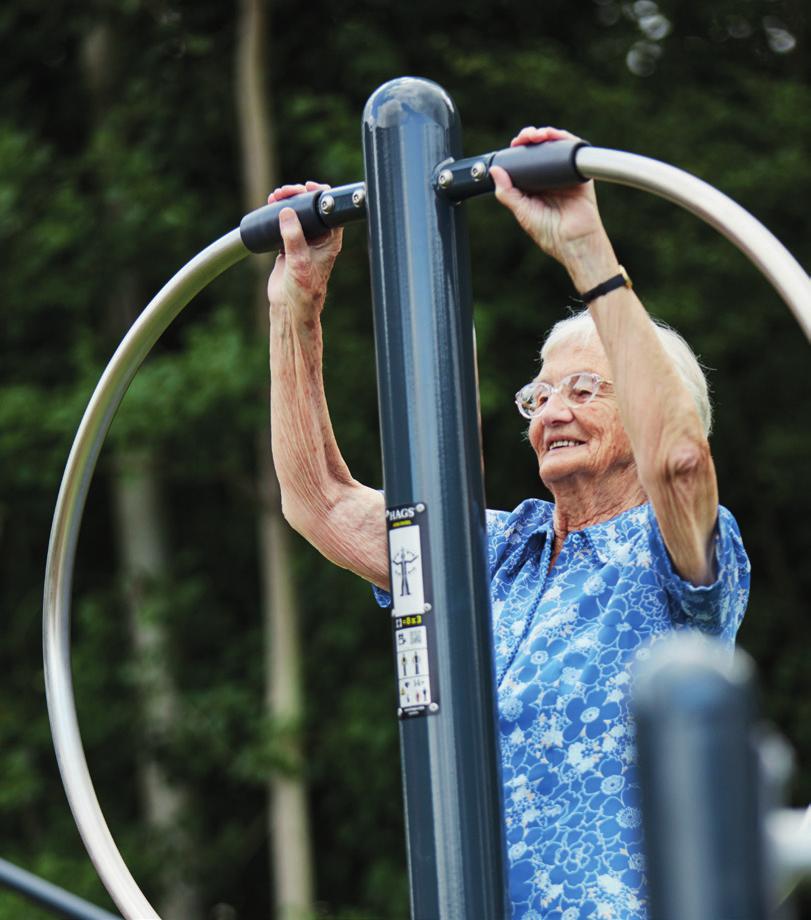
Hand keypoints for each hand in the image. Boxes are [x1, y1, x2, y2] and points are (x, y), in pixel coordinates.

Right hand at [267, 181, 342, 324]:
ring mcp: (304, 240)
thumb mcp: (299, 261)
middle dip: (297, 195)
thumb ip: (293, 236)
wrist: (290, 307)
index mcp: (330, 240)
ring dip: (286, 202)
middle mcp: (319, 237)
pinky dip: (277, 214)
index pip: (329, 210)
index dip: (319, 194)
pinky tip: (269, 208)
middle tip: (282, 193)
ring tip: (273, 198)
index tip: (306, 187)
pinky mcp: (289, 244)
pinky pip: (284, 223)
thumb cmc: (304, 290)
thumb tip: (286, 212)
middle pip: (310, 207)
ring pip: (296, 213)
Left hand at [490, 126, 607, 269]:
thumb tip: (494, 170)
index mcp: (533, 187)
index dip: (518, 150)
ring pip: (554, 146)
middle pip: (539, 149)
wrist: (573, 240)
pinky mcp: (579, 172)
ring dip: (546, 134)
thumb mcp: (522, 211)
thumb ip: (507, 193)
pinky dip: (563, 138)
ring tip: (537, 134)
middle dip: (530, 138)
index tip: (513, 145)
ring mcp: (564, 174)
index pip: (524, 161)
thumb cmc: (549, 232)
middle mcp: (548, 178)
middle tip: (525, 137)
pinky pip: (572, 150)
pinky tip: (553, 136)